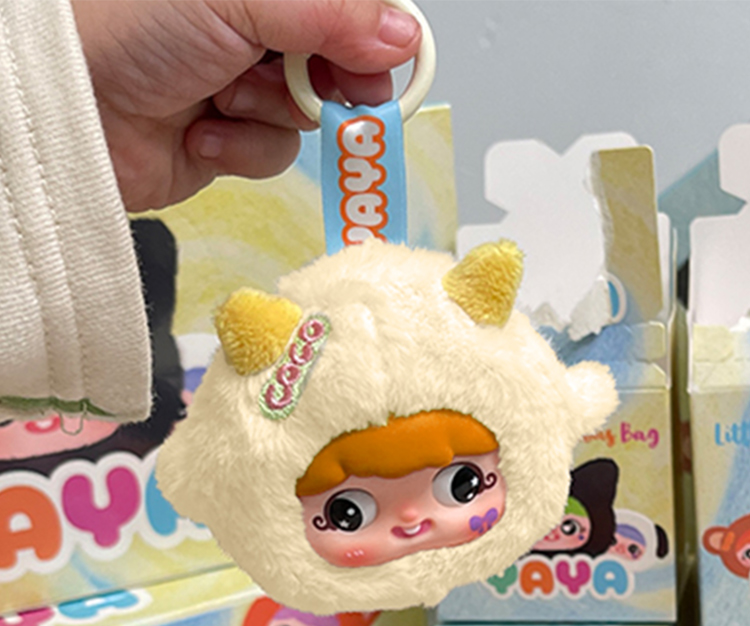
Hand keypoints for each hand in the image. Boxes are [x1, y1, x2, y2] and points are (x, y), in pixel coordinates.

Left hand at [72, 0, 420, 211]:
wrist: (69, 106)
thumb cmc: (127, 28)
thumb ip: (331, 12)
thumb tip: (402, 36)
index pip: (348, 9)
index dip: (372, 37)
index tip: (378, 62)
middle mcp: (256, 30)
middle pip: (337, 65)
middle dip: (324, 84)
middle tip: (317, 90)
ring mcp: (241, 86)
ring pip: (306, 117)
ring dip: (269, 116)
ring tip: (222, 98)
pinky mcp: (227, 141)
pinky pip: (272, 156)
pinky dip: (241, 151)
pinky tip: (201, 133)